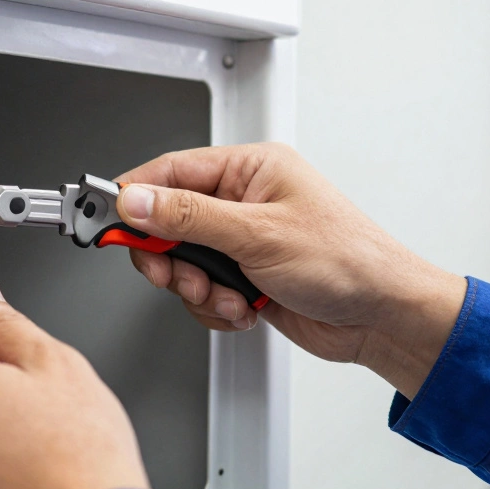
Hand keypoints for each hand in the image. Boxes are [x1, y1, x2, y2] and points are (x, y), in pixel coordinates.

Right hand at [115, 143, 467, 398]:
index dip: (134, 198)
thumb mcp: (259, 234)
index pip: (169, 172)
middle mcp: (244, 201)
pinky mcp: (245, 276)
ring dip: (197, 289)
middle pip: (167, 221)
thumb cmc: (350, 262)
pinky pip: (201, 291)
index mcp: (250, 170)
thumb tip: (137, 200)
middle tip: (174, 275)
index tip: (105, 221)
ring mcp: (243, 241)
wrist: (385, 318)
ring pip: (182, 262)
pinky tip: (246, 308)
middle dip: (170, 258)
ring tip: (229, 295)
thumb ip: (188, 217)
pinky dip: (216, 307)